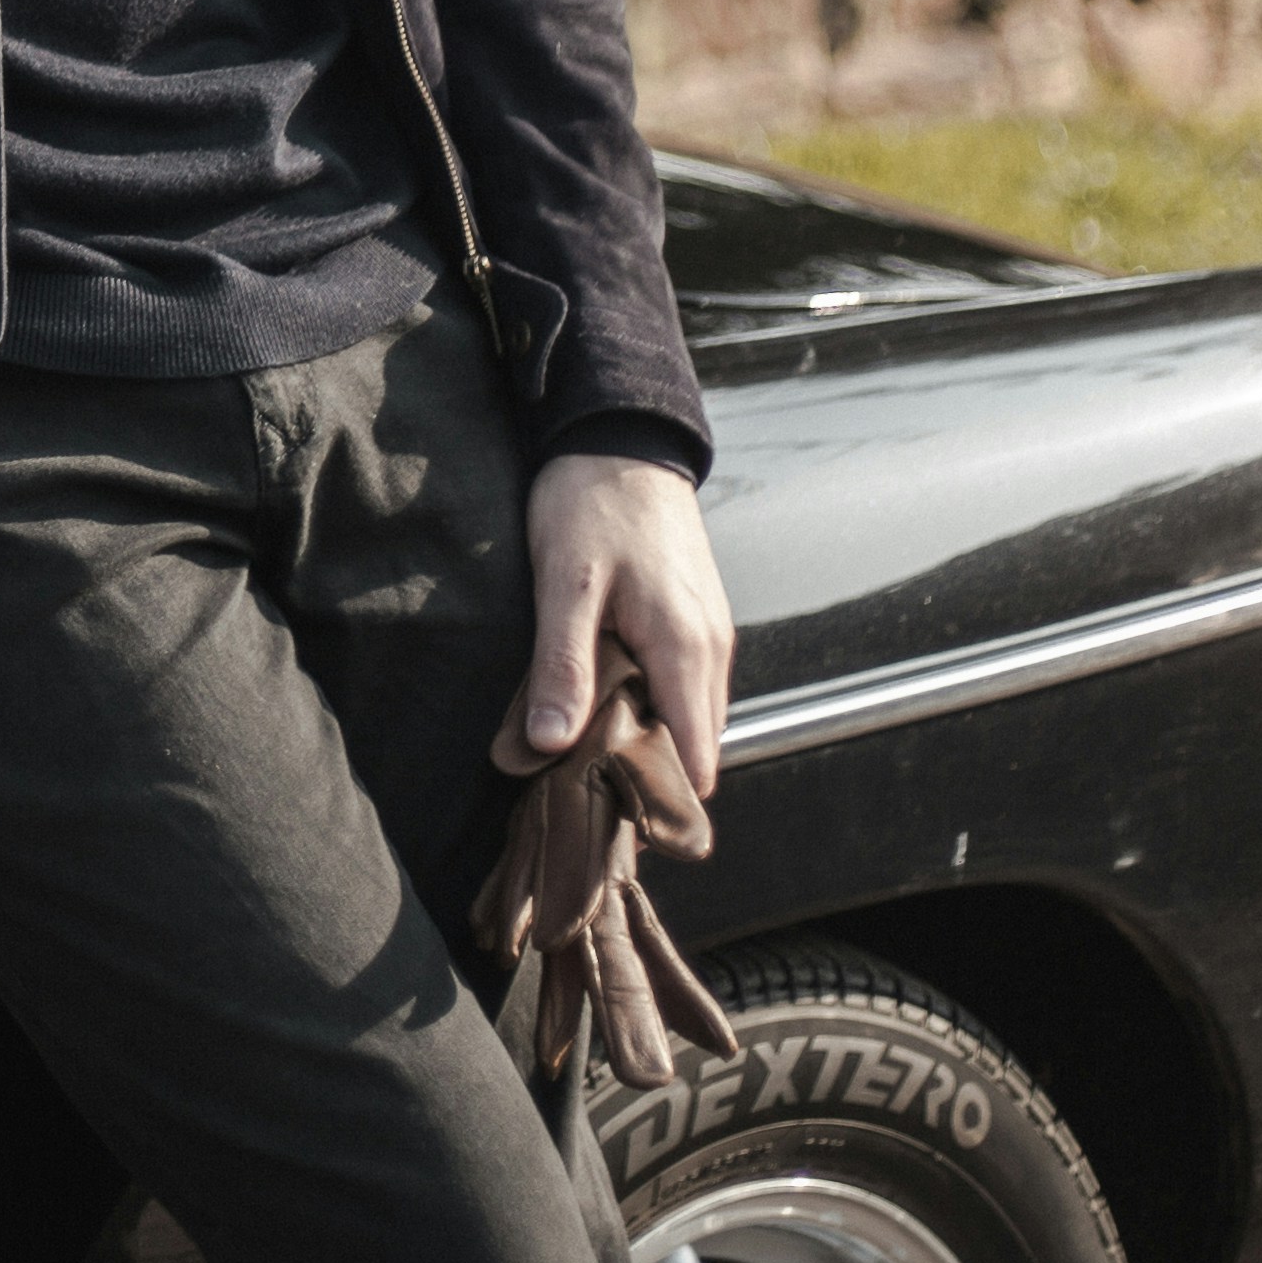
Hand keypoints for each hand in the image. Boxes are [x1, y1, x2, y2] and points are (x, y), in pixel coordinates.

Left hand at [504, 449, 730, 797]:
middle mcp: (711, 651)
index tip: (609, 825)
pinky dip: (650, 708)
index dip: (659, 802)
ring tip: (583, 762)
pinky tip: (602, 707)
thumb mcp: (564, 583)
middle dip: (646, 781)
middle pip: (695, 750)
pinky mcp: (694, 621)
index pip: (696, 761)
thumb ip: (562, 666)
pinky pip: (682, 687)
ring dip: (645, 744)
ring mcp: (709, 635)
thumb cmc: (591, 503)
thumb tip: (550, 746)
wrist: (622, 437)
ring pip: (687, 719)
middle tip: (581, 801)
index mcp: (685, 650)